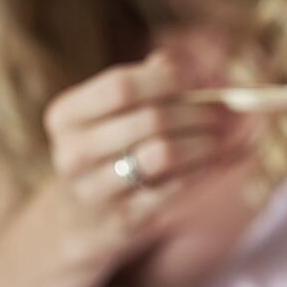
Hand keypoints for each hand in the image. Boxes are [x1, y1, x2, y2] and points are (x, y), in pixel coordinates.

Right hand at [44, 51, 251, 268]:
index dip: (164, 79)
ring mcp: (94, 191)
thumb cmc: (106, 153)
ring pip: (163, 154)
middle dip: (194, 112)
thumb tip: (185, 64)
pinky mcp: (122, 221)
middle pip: (149, 119)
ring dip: (202, 142)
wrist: (81, 221)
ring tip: (219, 137)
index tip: (195, 80)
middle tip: (220, 113)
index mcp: (66, 117)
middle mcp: (72, 154)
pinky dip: (200, 170)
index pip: (120, 86)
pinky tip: (212, 162)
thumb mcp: (109, 116)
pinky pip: (173, 189)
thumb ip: (144, 85)